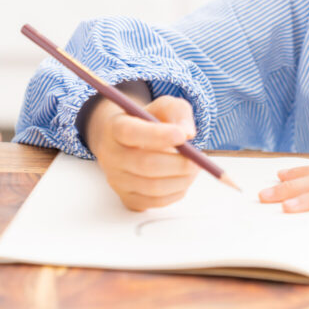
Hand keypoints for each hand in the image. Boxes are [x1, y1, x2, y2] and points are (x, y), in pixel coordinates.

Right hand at [84, 91, 199, 210]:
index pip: (131, 132)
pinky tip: (183, 179)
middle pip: (145, 164)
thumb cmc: (150, 122)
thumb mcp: (164, 107)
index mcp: (115, 127)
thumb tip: (188, 133)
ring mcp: (117, 180)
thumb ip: (178, 113)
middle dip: (178, 164)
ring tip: (194, 168)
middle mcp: (111, 155)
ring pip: (153, 187)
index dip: (158, 135)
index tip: (182, 136)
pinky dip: (176, 192)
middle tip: (198, 160)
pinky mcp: (128, 198)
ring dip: (181, 179)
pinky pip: (156, 202)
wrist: (130, 143)